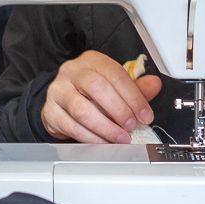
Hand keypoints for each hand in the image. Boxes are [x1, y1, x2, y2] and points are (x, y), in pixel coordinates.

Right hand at [40, 50, 162, 143]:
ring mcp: (58, 91)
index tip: (145, 115)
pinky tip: (103, 142)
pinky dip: (90, 137)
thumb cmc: (91, 92)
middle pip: (95, 86)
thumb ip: (136, 87)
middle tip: (131, 126)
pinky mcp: (50, 111)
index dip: (133, 96)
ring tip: (120, 138)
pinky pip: (70, 126)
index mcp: (92, 61)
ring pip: (80, 108)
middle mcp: (72, 72)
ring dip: (104, 127)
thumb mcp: (115, 86)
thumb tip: (154, 85)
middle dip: (118, 110)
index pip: (114, 74)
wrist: (62, 101)